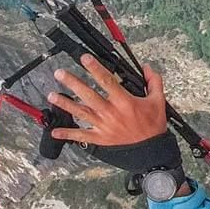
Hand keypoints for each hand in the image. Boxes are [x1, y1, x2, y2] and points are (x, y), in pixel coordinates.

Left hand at [47, 55, 167, 146]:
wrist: (151, 150)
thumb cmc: (153, 126)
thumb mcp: (158, 101)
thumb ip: (154, 82)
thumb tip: (148, 67)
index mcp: (124, 102)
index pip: (107, 81)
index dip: (95, 68)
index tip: (84, 58)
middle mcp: (111, 113)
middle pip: (88, 95)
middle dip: (72, 83)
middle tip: (60, 73)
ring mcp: (103, 126)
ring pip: (81, 112)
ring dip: (65, 104)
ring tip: (51, 96)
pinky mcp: (100, 138)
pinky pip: (81, 136)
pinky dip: (67, 134)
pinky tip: (55, 131)